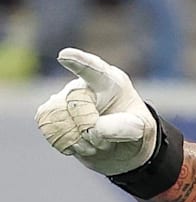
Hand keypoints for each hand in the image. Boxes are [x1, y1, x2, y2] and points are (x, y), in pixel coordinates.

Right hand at [34, 48, 157, 175]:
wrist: (119, 145)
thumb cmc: (133, 128)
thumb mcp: (142, 129)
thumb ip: (126, 127)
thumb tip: (96, 128)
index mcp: (111, 83)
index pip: (94, 70)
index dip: (79, 62)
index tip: (65, 56)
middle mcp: (84, 85)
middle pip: (75, 103)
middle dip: (89, 127)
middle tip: (104, 140)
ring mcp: (64, 98)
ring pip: (57, 115)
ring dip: (76, 138)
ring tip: (93, 142)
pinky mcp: (51, 112)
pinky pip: (46, 125)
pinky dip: (64, 141)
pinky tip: (78, 144)